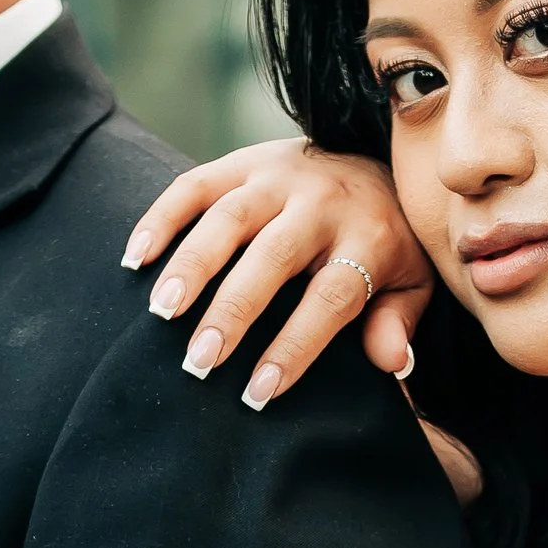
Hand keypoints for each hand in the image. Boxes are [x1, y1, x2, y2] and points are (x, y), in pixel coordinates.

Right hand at [123, 141, 434, 404]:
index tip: (260, 391)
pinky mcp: (242, 161)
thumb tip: (390, 364)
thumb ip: (397, 320)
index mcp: (368, 236)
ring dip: (191, 265)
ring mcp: (278, 176)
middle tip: (200, 361)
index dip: (296, 345)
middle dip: (233, 311)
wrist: (375, 156)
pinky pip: (195, 185)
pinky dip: (161, 218)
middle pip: (272, 257)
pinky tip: (136, 259)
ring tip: (162, 313)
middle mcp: (321, 202)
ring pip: (228, 217)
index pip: (330, 297)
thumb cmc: (385, 240)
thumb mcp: (412, 280)